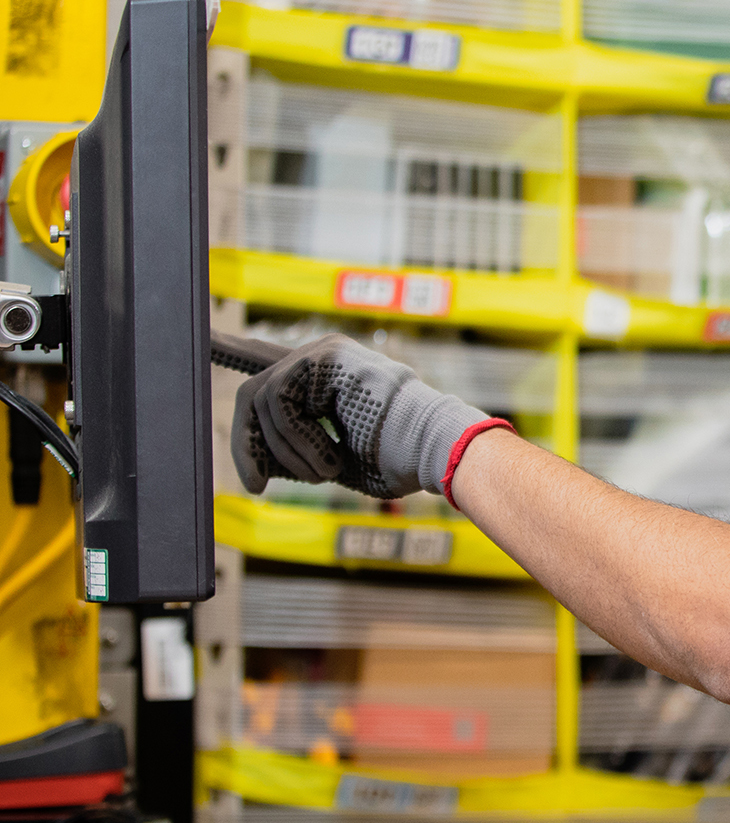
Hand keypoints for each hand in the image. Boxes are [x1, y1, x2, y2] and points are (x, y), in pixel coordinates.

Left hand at [231, 334, 495, 500]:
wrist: (435, 451)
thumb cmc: (396, 461)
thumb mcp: (333, 459)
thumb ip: (295, 449)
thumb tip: (257, 465)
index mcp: (327, 378)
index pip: (267, 360)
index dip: (231, 348)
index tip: (201, 337)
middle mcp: (321, 357)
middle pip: (254, 392)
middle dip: (248, 445)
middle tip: (256, 485)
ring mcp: (322, 352)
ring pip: (259, 400)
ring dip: (285, 451)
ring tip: (325, 472)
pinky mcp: (322, 357)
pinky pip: (275, 401)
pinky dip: (296, 440)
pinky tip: (330, 458)